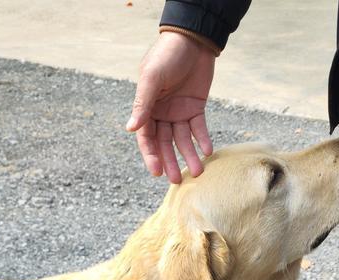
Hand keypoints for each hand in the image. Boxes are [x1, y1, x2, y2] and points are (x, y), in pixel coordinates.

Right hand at [126, 31, 216, 182]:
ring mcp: (179, 111)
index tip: (157, 171)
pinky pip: (199, 128)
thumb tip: (130, 129)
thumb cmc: (167, 55)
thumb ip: (143, 104)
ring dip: (189, 155)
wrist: (193, 40)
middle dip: (170, 161)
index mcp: (146, 107)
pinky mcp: (196, 108)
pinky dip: (203, 140)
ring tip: (197, 171)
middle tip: (176, 179)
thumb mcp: (152, 78)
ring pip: (183, 139)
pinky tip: (207, 151)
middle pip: (164, 143)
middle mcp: (161, 112)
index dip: (150, 155)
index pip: (146, 137)